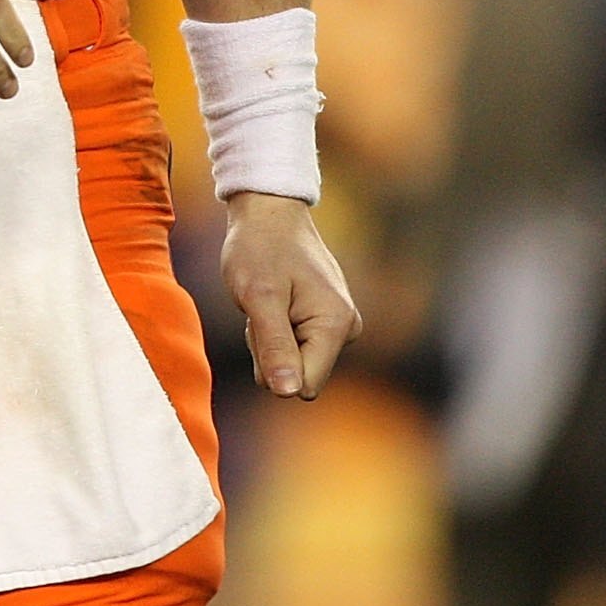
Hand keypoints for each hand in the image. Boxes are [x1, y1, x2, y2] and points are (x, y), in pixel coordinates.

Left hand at [221, 193, 359, 398]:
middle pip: (297, 375)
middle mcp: (346, 329)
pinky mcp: (324, 321)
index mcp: (336, 325)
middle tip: (260, 309)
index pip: (304, 385)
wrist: (268, 210)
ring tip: (265, 301)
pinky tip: (273, 300)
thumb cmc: (260, 247)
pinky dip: (274, 329)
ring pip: (292, 362)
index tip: (262, 323)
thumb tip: (289, 395)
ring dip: (268, 339)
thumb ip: (275, 346)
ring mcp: (337, 325)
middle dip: (270, 351)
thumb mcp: (259, 296)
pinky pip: (293, 345)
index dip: (273, 364)